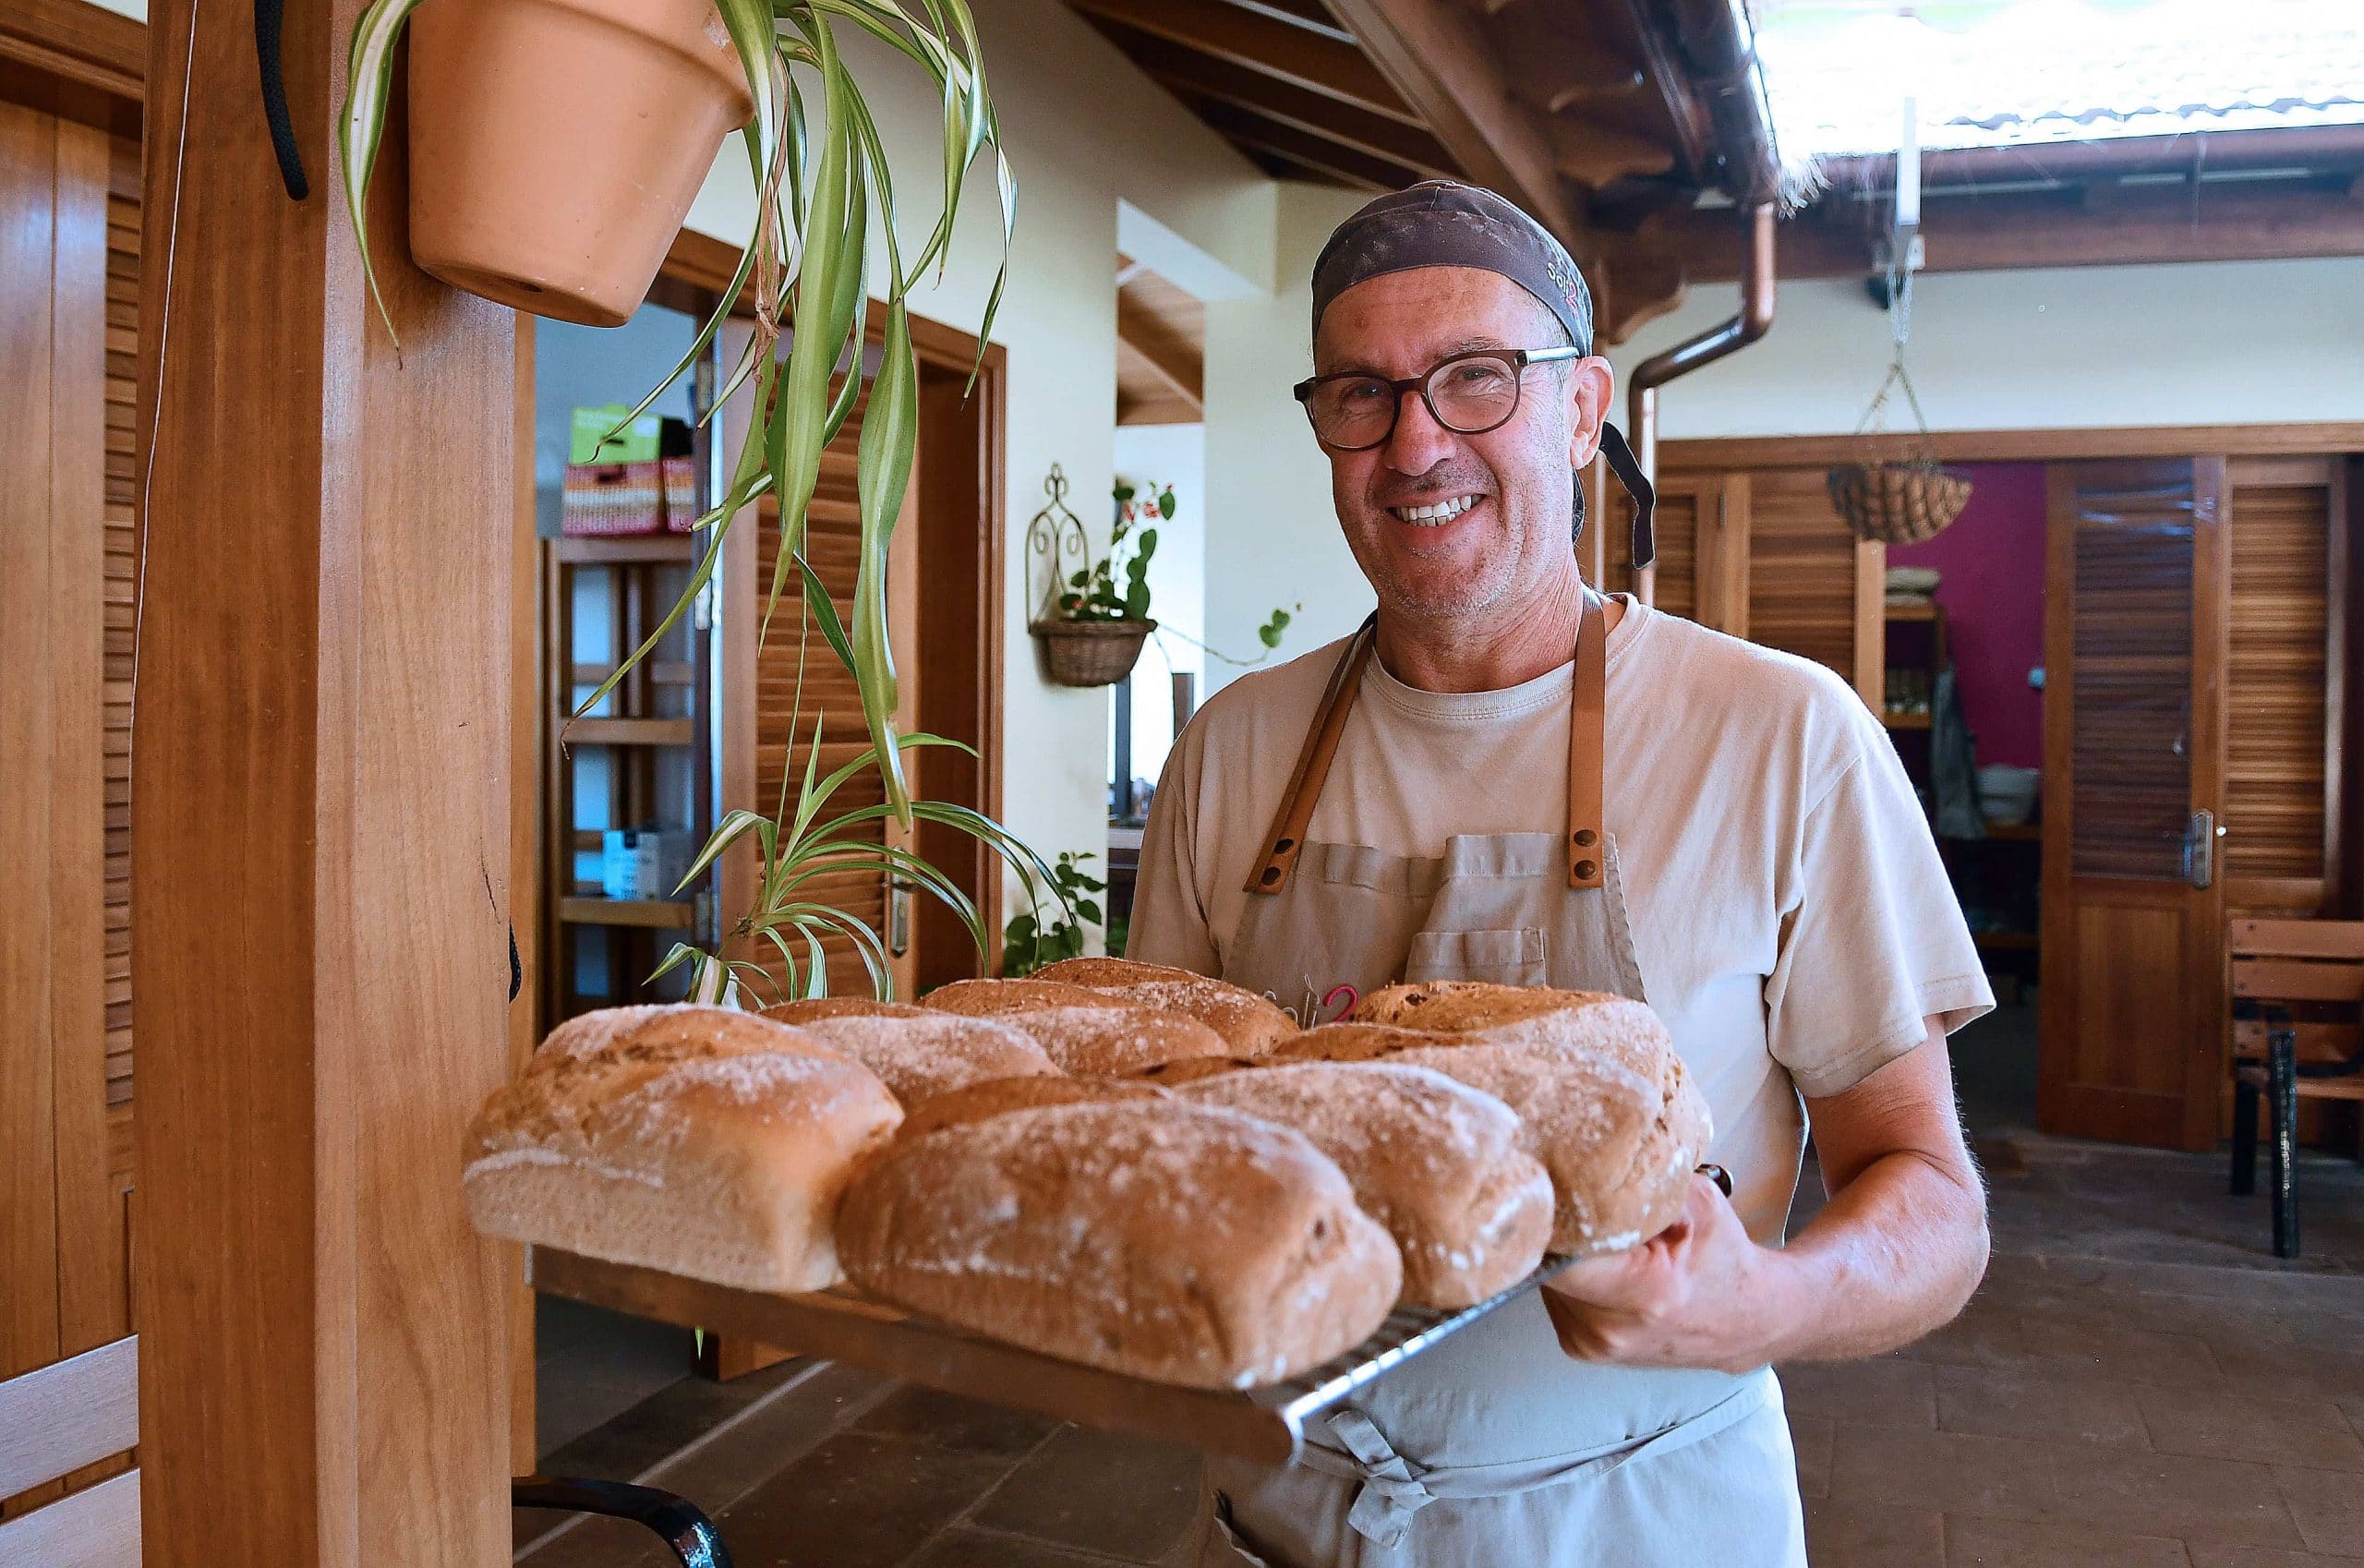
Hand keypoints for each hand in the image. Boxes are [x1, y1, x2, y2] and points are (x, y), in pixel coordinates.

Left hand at [1539, 1173, 1790, 1373]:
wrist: (1746, 1321)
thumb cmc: (1724, 1259)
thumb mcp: (1700, 1202)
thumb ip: (1648, 1180)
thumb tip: (1593, 1155)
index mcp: (1643, 1294)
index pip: (1560, 1249)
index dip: (1551, 1213)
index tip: (1551, 1186)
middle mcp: (1610, 1328)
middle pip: (1546, 1260)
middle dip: (1557, 1225)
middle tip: (1574, 1200)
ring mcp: (1592, 1344)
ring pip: (1546, 1275)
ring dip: (1563, 1249)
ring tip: (1601, 1238)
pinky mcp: (1580, 1346)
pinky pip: (1555, 1293)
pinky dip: (1571, 1273)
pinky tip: (1602, 1264)